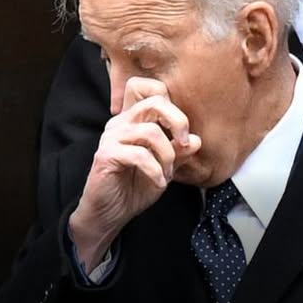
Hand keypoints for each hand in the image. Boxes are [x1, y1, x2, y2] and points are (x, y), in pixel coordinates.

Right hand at [69, 77, 200, 271]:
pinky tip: (158, 182)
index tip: (182, 131)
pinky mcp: (106, 155)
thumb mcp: (164, 169)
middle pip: (155, 101)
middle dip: (178, 121)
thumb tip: (196, 140)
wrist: (110, 214)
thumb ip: (179, 153)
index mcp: (134, 120)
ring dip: (168, 155)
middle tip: (184, 143)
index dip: (171, 102)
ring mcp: (111, 137)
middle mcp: (121, 123)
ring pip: (151, 131)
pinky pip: (140, 155)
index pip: (150, 88)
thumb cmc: (134, 188)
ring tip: (168, 172)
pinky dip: (156, 170)